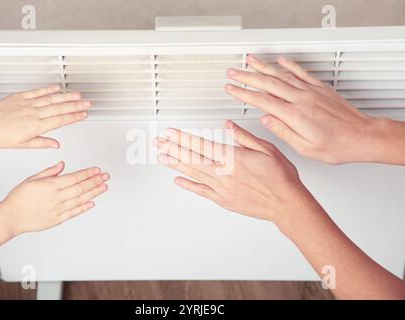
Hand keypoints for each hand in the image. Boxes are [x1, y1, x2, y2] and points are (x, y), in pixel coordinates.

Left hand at [0, 86, 90, 147]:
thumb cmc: (1, 135)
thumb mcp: (23, 145)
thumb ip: (41, 143)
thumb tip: (55, 145)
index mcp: (36, 126)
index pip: (60, 121)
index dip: (74, 117)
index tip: (84, 115)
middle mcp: (34, 113)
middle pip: (60, 108)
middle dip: (76, 105)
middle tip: (88, 103)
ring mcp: (28, 104)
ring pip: (51, 99)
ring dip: (67, 96)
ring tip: (78, 95)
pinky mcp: (21, 96)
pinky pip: (38, 92)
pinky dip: (49, 89)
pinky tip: (57, 88)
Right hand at [0, 162, 108, 245]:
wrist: (11, 217)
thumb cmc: (19, 198)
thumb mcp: (32, 179)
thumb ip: (49, 172)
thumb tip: (62, 165)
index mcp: (50, 186)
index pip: (74, 177)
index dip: (88, 173)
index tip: (97, 170)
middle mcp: (56, 198)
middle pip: (80, 188)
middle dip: (95, 181)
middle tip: (106, 177)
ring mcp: (57, 209)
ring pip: (80, 200)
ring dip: (94, 193)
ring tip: (104, 187)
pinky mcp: (57, 219)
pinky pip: (74, 213)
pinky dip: (84, 208)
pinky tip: (92, 203)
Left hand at [154, 121, 314, 223]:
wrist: (287, 204)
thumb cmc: (281, 177)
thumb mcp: (267, 149)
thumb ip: (244, 137)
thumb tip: (228, 126)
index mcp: (233, 158)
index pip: (201, 145)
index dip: (183, 138)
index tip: (170, 133)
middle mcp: (224, 174)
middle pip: (193, 158)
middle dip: (173, 149)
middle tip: (159, 143)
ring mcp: (222, 188)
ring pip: (194, 173)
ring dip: (176, 164)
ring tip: (163, 157)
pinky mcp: (224, 200)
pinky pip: (202, 191)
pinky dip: (189, 185)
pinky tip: (178, 180)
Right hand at [225, 55, 395, 164]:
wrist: (362, 136)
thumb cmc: (337, 146)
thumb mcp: (305, 148)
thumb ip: (283, 131)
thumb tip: (266, 119)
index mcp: (295, 115)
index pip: (262, 101)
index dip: (244, 93)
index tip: (232, 89)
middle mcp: (302, 99)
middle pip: (268, 84)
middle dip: (247, 76)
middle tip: (233, 72)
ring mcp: (311, 91)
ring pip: (282, 75)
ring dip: (263, 67)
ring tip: (251, 60)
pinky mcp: (320, 88)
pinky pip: (301, 72)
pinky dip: (289, 65)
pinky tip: (280, 60)